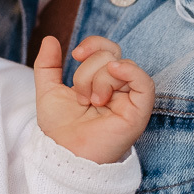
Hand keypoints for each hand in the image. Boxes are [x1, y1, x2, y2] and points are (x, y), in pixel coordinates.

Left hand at [33, 34, 154, 163]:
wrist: (63, 154)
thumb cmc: (59, 128)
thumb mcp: (48, 90)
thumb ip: (47, 65)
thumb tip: (50, 39)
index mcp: (101, 82)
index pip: (107, 50)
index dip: (93, 44)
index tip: (75, 54)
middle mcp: (118, 89)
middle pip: (111, 55)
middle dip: (89, 70)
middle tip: (82, 96)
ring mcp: (129, 101)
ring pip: (121, 66)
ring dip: (99, 79)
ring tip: (92, 102)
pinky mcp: (138, 113)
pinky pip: (145, 83)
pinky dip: (130, 71)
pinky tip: (114, 72)